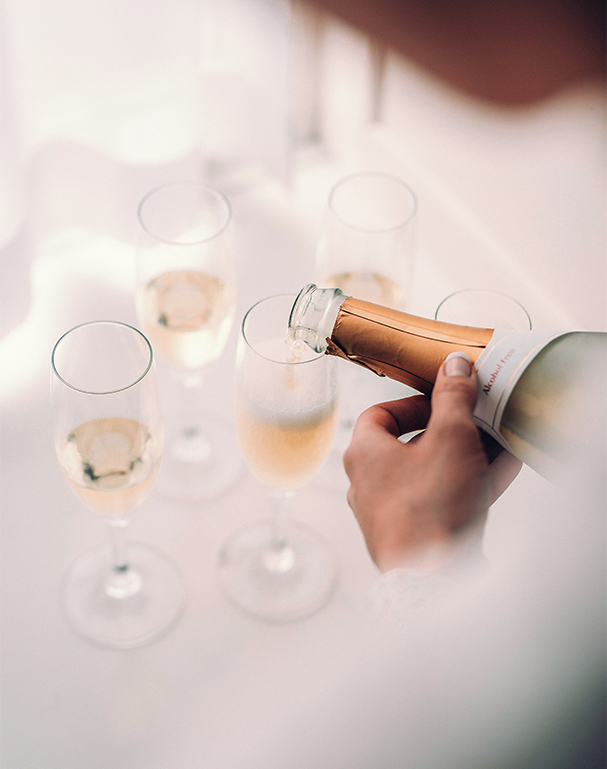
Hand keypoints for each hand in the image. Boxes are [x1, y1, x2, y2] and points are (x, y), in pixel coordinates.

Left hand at [343, 353, 521, 571]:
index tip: (442, 399)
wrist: (434, 580)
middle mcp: (369, 484)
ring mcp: (390, 513)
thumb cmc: (430, 507)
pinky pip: (442, 501)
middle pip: (411, 445)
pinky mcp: (414, 537)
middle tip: (478, 421)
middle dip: (452, 431)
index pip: (379, 415)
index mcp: (364, 454)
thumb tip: (454, 365)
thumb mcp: (450, 437)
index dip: (412, 403)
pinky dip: (468, 485)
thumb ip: (453, 397)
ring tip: (499, 442)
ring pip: (432, 474)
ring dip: (466, 457)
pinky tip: (503, 471)